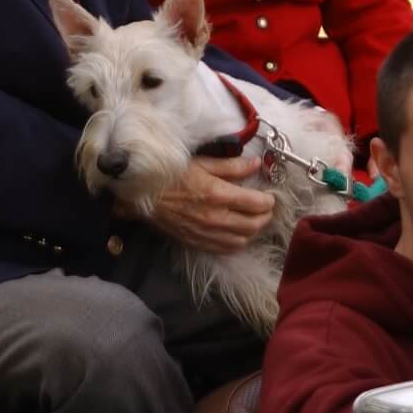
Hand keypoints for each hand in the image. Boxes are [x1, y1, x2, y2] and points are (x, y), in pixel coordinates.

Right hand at [131, 154, 273, 254]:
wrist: (142, 196)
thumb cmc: (171, 175)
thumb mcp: (202, 163)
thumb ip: (232, 166)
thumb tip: (256, 164)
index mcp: (218, 194)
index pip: (256, 204)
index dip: (268, 201)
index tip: (269, 196)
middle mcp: (215, 217)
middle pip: (254, 224)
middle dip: (265, 216)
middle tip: (266, 208)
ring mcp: (206, 233)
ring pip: (243, 239)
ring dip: (253, 231)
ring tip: (254, 220)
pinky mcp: (198, 242)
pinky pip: (227, 249)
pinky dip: (238, 242)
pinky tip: (239, 234)